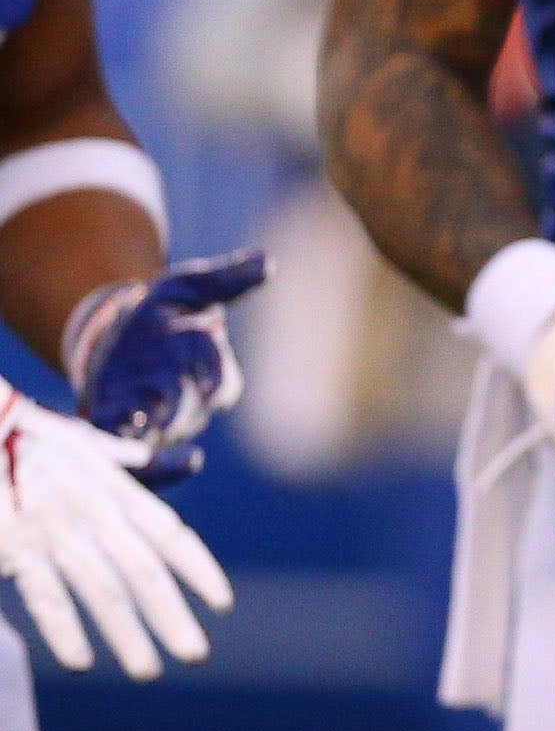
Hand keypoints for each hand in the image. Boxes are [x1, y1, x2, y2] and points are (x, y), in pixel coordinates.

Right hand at [0, 389, 229, 678]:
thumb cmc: (28, 435)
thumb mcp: (82, 439)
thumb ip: (119, 457)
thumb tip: (150, 457)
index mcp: (116, 490)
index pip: (170, 535)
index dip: (198, 570)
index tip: (222, 604)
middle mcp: (95, 513)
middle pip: (145, 573)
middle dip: (171, 617)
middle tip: (195, 654)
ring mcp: (56, 532)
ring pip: (103, 590)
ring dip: (127, 635)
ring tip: (148, 671)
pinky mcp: (16, 546)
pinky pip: (45, 595)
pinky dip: (64, 629)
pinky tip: (81, 661)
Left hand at [63, 247, 263, 478]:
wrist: (113, 337)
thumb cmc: (158, 311)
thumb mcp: (184, 286)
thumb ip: (225, 279)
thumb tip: (265, 262)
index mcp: (207, 367)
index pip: (221, 382)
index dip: (215, 379)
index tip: (209, 385)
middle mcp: (189, 399)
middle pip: (190, 412)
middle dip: (176, 408)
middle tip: (160, 404)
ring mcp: (156, 420)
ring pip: (162, 435)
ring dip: (150, 432)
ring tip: (138, 424)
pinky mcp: (122, 432)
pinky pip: (138, 463)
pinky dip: (143, 468)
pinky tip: (123, 456)